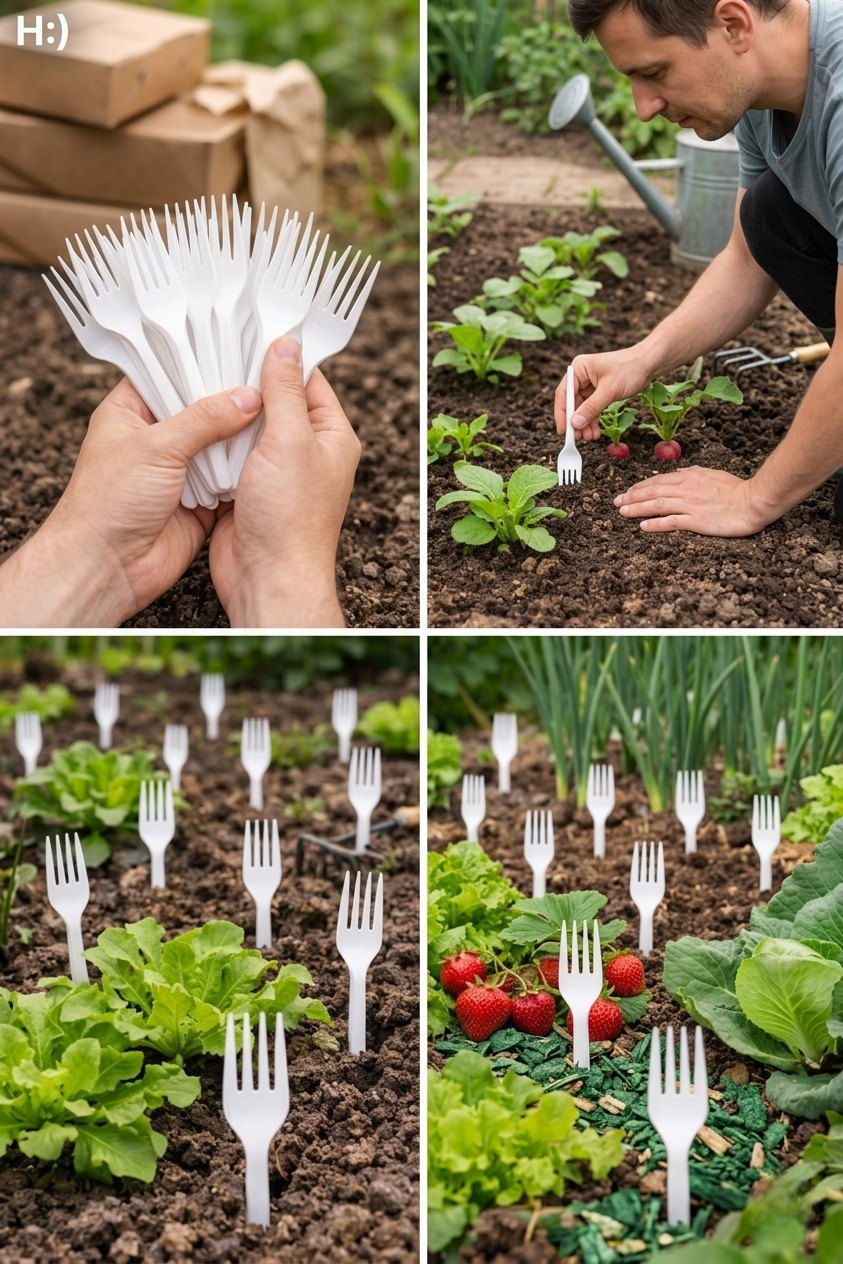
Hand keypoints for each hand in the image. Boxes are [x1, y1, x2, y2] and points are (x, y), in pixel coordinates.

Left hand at [0, 380, 260, 625]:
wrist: (107, 566)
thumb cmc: (107, 503)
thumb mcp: (155, 446)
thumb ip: (204, 419)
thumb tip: (247, 397)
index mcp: (130, 411)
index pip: (169, 371)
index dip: (201, 359)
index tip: (238, 345)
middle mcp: (156, 437)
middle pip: (202, 407)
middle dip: (231, 398)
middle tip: (266, 377)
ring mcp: (179, 469)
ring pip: (219, 442)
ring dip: (242, 435)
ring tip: (277, 409)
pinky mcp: (199, 500)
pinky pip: (229, 478)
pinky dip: (245, 470)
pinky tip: (269, 452)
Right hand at [208, 337, 360, 626]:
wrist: (269, 577)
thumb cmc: (290, 517)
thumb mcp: (290, 440)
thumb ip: (284, 391)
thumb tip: (286, 346)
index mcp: (331, 436)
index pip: (308, 380)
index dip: (280, 356)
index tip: (248, 331)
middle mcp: (306, 452)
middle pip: (274, 401)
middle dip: (245, 382)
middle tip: (212, 355)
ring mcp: (276, 472)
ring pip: (248, 428)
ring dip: (226, 413)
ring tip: (196, 383)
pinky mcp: (248, 490)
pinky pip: (229, 455)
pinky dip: (213, 442)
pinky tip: (193, 423)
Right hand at [555, 347, 655, 439]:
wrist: (649, 364)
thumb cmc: (630, 369)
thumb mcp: (609, 390)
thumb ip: (591, 408)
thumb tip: (575, 424)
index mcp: (579, 369)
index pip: (564, 394)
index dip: (562, 414)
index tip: (564, 431)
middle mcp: (581, 376)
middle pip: (571, 403)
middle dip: (576, 421)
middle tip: (578, 438)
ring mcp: (589, 384)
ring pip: (582, 409)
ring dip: (585, 424)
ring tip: (590, 437)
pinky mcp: (598, 392)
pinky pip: (591, 409)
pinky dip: (593, 420)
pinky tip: (595, 432)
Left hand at [613, 466, 770, 535]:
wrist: (753, 501)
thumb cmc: (736, 489)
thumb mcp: (712, 474)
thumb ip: (694, 472)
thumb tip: (680, 471)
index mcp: (689, 477)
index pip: (658, 480)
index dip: (640, 486)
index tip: (627, 492)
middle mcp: (686, 489)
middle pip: (652, 492)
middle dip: (632, 497)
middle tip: (617, 503)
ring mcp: (690, 505)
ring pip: (657, 505)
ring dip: (637, 508)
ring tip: (623, 513)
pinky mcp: (697, 520)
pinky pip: (671, 522)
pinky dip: (655, 524)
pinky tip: (643, 526)